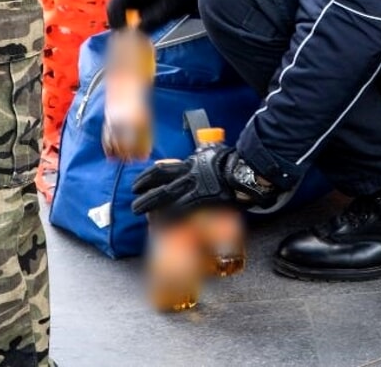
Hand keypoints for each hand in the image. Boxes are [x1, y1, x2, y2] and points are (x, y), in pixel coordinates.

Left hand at [132, 146, 276, 217]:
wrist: (245, 171)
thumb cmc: (231, 162)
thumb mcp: (210, 154)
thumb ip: (200, 158)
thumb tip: (196, 156)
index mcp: (189, 165)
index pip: (160, 171)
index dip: (146, 178)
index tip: (136, 185)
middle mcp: (187, 176)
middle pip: (159, 186)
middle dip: (144, 196)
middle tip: (134, 205)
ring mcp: (193, 189)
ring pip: (165, 199)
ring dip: (149, 206)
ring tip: (139, 213)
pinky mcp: (201, 201)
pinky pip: (180, 211)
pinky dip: (169, 219)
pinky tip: (161, 225)